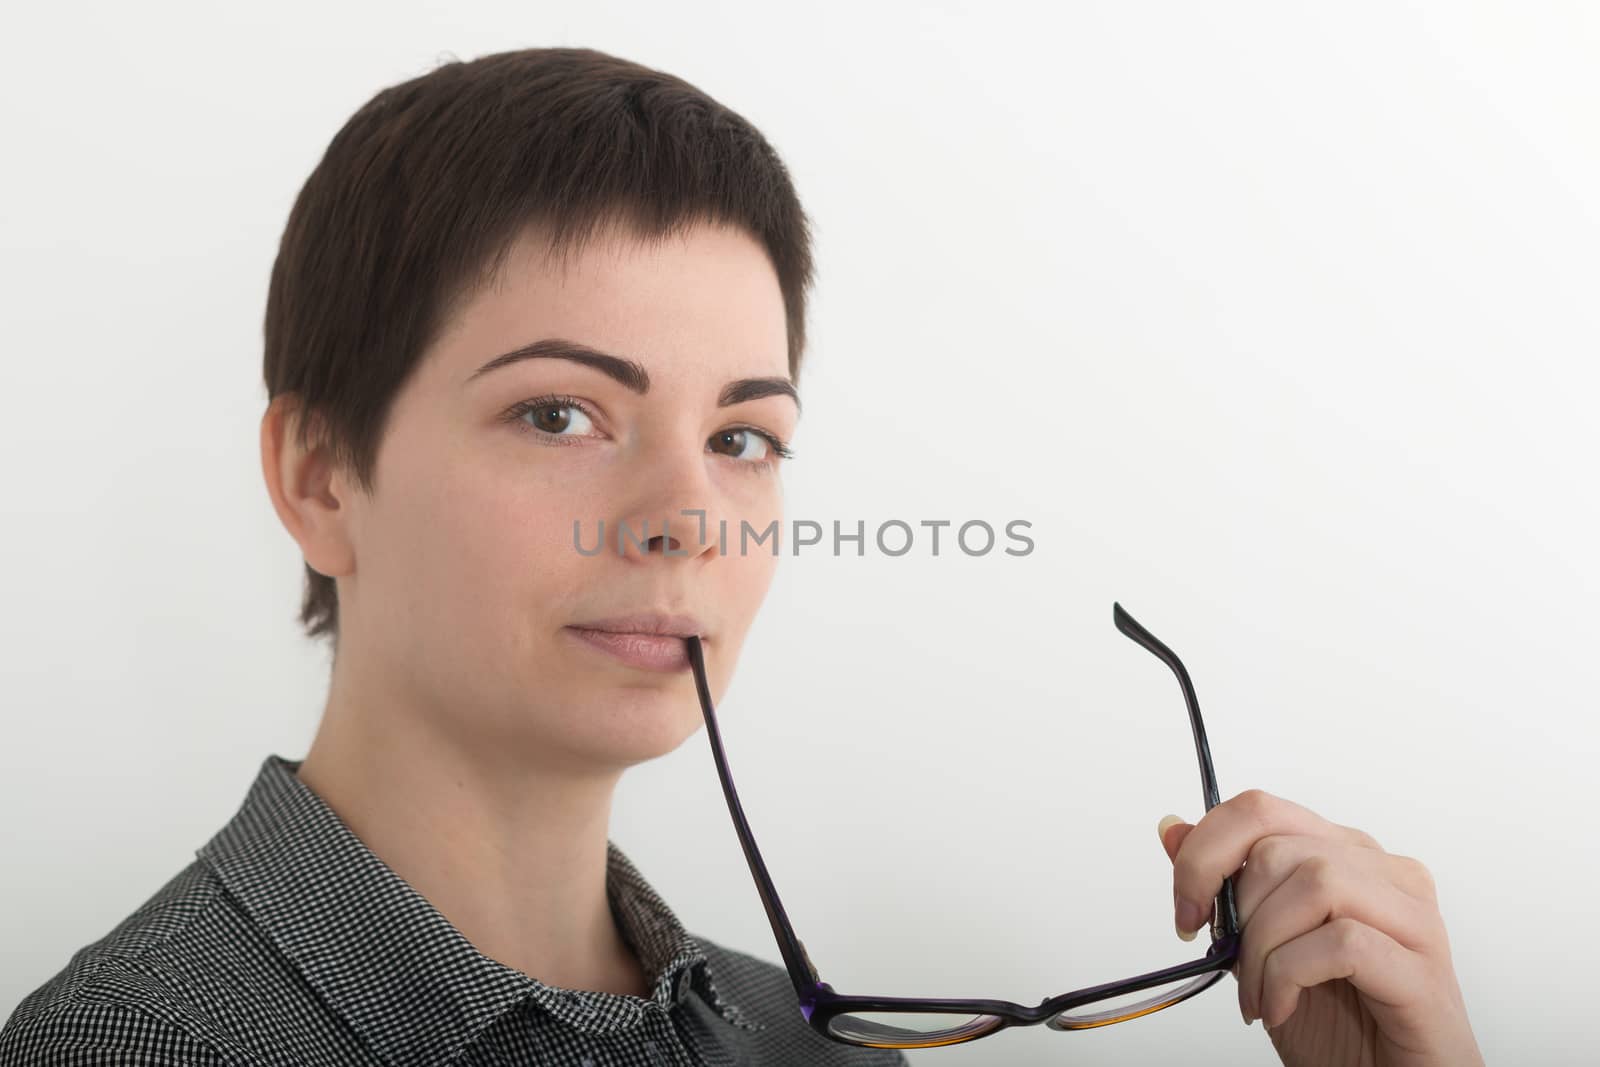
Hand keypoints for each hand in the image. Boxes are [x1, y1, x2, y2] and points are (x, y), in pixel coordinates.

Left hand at [1157, 790, 1483, 1066]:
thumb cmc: (1341, 1022)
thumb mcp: (1262, 950)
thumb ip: (1226, 890)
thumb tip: (1174, 828)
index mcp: (1346, 857)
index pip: (1262, 811)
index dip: (1206, 851)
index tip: (1187, 907)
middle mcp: (1386, 875)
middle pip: (1280, 848)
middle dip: (1234, 912)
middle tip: (1229, 963)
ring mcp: (1413, 919)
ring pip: (1315, 884)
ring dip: (1264, 949)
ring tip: (1259, 996)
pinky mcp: (1423, 971)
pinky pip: (1344, 943)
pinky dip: (1292, 976)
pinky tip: (1282, 1008)